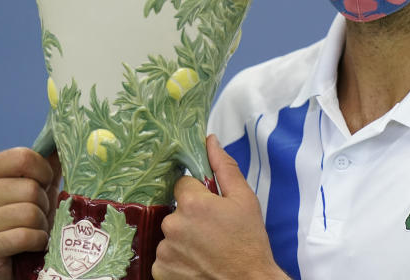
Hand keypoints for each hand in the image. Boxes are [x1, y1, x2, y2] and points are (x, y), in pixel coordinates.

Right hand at [0, 147, 60, 279]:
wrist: (17, 257)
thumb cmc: (30, 213)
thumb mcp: (40, 180)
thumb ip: (49, 157)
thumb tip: (66, 134)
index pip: (24, 157)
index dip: (44, 171)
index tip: (46, 183)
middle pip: (30, 188)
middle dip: (44, 203)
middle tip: (40, 213)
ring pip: (29, 212)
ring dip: (42, 224)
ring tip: (35, 228)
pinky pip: (24, 236)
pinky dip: (37, 240)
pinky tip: (32, 243)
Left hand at [152, 135, 288, 279]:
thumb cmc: (249, 243)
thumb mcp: (244, 200)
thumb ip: (224, 167)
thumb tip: (210, 141)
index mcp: (192, 203)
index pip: (183, 184)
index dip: (199, 194)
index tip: (212, 207)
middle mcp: (173, 225)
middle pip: (175, 210)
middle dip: (191, 217)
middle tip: (213, 231)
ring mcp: (164, 250)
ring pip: (170, 233)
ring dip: (183, 238)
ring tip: (206, 249)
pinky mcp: (160, 271)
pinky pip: (165, 256)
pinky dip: (177, 259)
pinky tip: (196, 262)